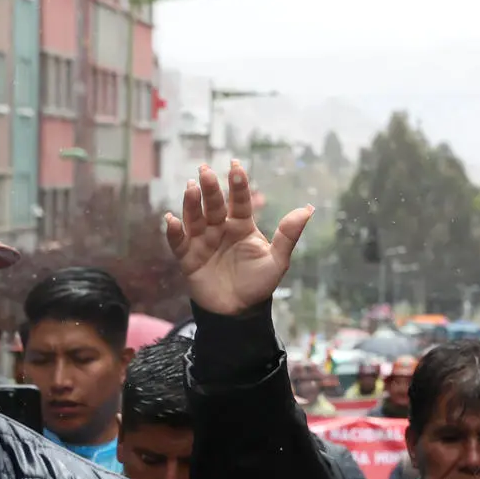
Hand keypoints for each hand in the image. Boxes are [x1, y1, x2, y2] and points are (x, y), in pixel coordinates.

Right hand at [165, 161, 313, 315]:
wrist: (239, 312)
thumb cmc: (258, 284)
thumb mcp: (277, 261)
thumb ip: (288, 235)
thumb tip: (308, 209)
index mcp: (242, 226)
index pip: (240, 201)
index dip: (238, 184)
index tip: (236, 166)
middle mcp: (220, 229)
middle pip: (214, 205)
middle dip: (210, 189)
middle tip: (206, 170)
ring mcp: (202, 241)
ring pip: (195, 218)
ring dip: (191, 203)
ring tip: (191, 188)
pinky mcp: (188, 257)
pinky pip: (178, 242)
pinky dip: (174, 231)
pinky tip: (171, 219)